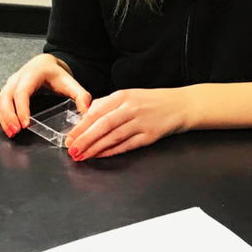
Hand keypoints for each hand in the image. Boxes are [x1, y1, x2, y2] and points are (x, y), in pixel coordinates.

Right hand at [0, 54, 92, 137]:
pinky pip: (1, 104)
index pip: (22, 92)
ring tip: (11, 133)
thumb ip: (81, 97)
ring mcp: (11, 83)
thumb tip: (87, 113)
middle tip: (15, 132)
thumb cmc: (57, 74)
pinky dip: (3, 116)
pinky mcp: (8, 90)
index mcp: (32, 74)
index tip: (25, 124)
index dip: (22, 108)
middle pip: (6, 97)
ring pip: (1, 101)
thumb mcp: (71, 83)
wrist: (46, 64)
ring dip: (4, 118)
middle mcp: (18, 78)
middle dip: (9, 115)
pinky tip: (9, 128)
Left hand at [64, 88, 195, 160]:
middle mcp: (130, 108)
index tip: (69, 138)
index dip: (80, 127)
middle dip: (84, 140)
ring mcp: (141, 122)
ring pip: (112, 137)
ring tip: (82, 156)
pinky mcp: (150, 135)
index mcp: (122, 96)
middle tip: (72, 150)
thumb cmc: (154, 102)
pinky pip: (127, 145)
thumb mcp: (129, 96)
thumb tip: (86, 116)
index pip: (95, 112)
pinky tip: (102, 155)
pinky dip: (112, 151)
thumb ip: (108, 104)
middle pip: (102, 125)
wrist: (182, 105)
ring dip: (95, 148)